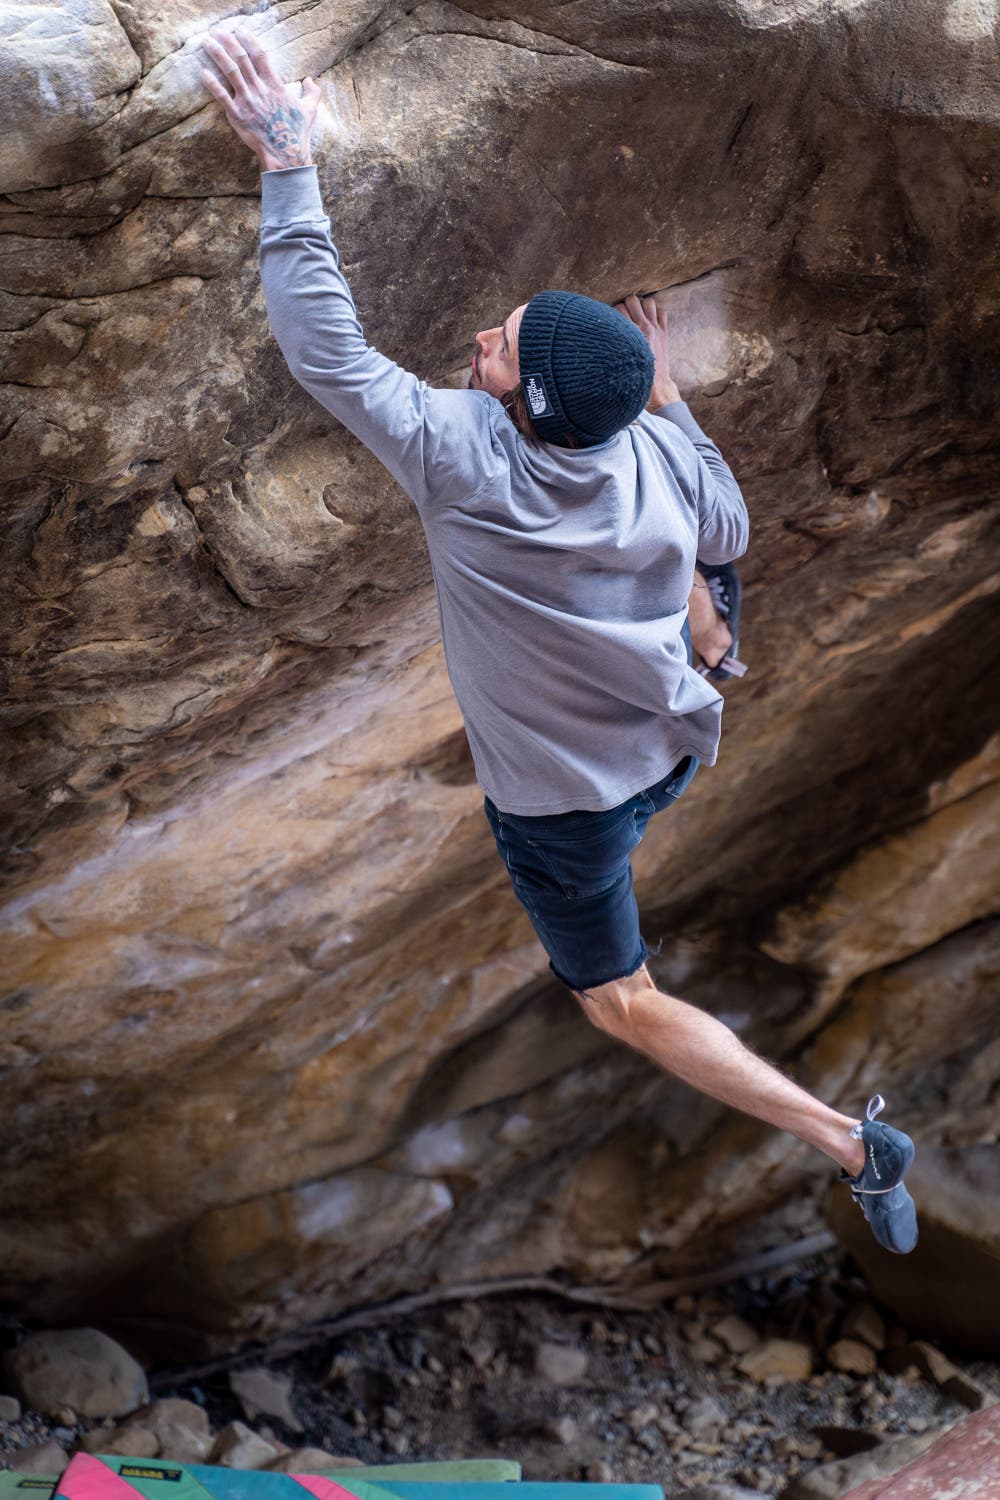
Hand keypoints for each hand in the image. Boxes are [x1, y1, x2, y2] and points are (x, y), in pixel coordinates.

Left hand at [201, 28, 321, 170]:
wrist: (286, 154)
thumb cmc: (297, 132)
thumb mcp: (310, 110)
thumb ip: (312, 92)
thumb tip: (310, 80)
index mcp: (275, 85)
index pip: (260, 55)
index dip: (249, 40)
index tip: (240, 30)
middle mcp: (260, 89)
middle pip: (242, 58)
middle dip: (228, 42)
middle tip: (218, 30)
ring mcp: (247, 101)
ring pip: (230, 71)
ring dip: (218, 54)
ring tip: (207, 42)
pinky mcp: (237, 115)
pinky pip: (221, 96)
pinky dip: (211, 84)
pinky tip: (203, 72)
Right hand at [614, 293, 680, 408]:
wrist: (656, 387)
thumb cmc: (633, 376)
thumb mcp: (618, 359)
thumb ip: (614, 342)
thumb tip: (604, 331)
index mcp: (630, 334)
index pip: (618, 308)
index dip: (613, 312)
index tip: (613, 320)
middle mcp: (644, 328)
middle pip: (632, 300)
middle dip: (627, 305)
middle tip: (625, 315)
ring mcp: (656, 329)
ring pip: (648, 302)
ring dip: (642, 306)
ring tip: (638, 316)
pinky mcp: (664, 333)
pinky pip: (661, 312)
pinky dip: (655, 313)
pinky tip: (649, 321)